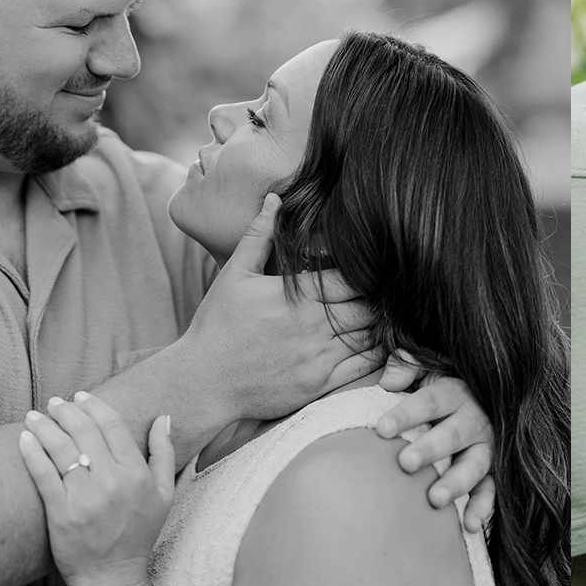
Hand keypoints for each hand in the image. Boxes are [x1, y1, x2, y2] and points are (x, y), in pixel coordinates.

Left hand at [15, 392, 175, 585]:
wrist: (112, 578)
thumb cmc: (137, 536)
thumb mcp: (164, 495)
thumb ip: (164, 454)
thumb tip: (163, 418)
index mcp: (136, 474)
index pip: (113, 425)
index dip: (94, 405)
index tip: (80, 397)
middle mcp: (112, 482)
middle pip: (84, 431)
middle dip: (66, 410)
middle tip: (54, 403)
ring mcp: (85, 497)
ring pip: (61, 447)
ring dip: (45, 425)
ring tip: (34, 416)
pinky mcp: (61, 512)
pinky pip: (43, 474)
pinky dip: (32, 451)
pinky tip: (25, 438)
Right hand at [177, 194, 379, 420]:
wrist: (203, 381)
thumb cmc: (217, 326)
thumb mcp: (234, 275)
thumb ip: (259, 235)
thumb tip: (276, 199)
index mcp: (296, 296)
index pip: (351, 278)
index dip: (364, 273)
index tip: (367, 269)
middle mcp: (312, 327)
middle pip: (367, 307)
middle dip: (376, 299)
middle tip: (382, 293)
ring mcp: (318, 358)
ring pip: (370, 336)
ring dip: (380, 325)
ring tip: (382, 316)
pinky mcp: (319, 385)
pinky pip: (364, 367)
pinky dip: (378, 354)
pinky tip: (377, 344)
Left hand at [371, 369, 496, 530]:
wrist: (478, 400)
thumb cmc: (437, 387)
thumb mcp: (426, 368)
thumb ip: (407, 366)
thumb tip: (390, 380)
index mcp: (454, 391)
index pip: (429, 401)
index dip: (406, 414)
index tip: (381, 429)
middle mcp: (474, 419)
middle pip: (452, 434)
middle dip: (430, 449)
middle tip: (406, 463)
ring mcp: (486, 447)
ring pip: (475, 465)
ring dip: (456, 482)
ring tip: (435, 499)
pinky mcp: (494, 472)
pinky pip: (491, 491)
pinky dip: (483, 508)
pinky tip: (469, 525)